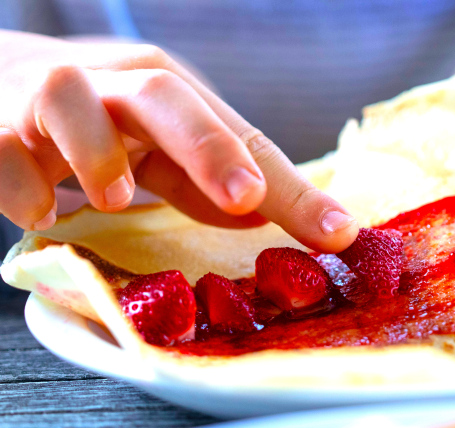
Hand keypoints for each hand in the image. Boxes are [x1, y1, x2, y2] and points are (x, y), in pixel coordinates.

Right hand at [0, 31, 356, 252]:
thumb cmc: (99, 122)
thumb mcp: (164, 149)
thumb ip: (207, 182)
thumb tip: (268, 217)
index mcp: (172, 94)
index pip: (242, 140)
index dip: (292, 189)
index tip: (338, 232)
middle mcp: (117, 84)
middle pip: (167, 98)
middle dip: (209, 148)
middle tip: (246, 197)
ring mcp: (51, 99)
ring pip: (72, 101)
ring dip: (98, 154)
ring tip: (112, 196)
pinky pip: (5, 153)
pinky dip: (24, 185)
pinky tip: (41, 214)